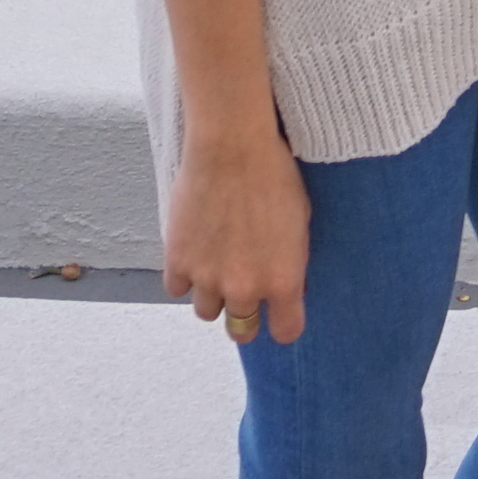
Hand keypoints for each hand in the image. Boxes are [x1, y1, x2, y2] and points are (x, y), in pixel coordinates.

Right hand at [164, 125, 309, 343]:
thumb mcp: (301, 221)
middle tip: (243, 291)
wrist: (231, 145)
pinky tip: (194, 252)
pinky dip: (183, 275)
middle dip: (245, 316)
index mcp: (283, 281)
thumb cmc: (274, 175)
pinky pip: (176, 288)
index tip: (279, 314)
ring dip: (212, 295)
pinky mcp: (177, 261)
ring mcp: (208, 277)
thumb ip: (292, 262)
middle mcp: (245, 287)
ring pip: (207, 312)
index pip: (285, 332)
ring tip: (217, 266)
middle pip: (241, 331)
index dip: (282, 323)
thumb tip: (289, 287)